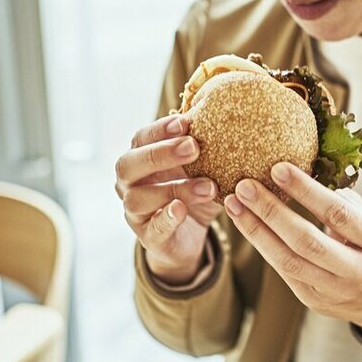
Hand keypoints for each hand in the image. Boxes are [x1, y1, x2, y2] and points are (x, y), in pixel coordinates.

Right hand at [115, 113, 221, 283]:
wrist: (190, 236)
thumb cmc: (194, 191)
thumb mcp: (203, 168)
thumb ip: (208, 149)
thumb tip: (232, 123)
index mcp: (140, 159)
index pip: (141, 139)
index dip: (160, 130)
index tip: (185, 123)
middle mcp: (130, 184)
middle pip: (129, 165)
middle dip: (160, 154)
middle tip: (193, 147)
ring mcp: (135, 213)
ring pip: (138, 198)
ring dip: (174, 188)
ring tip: (208, 187)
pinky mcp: (148, 238)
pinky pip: (152, 228)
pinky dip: (167, 218)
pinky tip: (181, 209)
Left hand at [224, 162, 361, 337]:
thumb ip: (347, 203)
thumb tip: (309, 175)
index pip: (338, 214)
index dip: (307, 191)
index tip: (278, 168)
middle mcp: (359, 271)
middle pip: (307, 241)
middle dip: (272, 211)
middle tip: (245, 185)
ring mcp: (335, 291)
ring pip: (288, 260)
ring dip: (256, 230)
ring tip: (235, 204)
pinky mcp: (314, 300)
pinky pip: (283, 271)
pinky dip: (262, 245)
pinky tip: (246, 223)